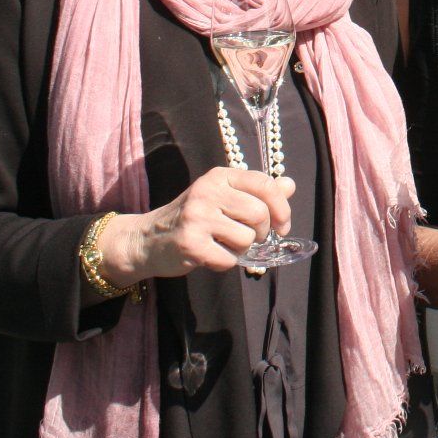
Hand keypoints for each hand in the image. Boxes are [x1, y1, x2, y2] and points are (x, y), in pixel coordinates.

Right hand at [99, 166, 295, 281]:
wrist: (147, 240)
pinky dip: (226, 262)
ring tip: (224, 244)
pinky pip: (229, 259)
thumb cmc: (193, 218)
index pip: (265, 184)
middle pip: (260, 214)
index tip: (282, 225)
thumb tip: (289, 184)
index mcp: (219, 176)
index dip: (282, 207)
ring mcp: (197, 217)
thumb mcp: (223, 197)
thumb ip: (256, 192)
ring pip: (247, 238)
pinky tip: (211, 254)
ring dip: (242, 248)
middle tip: (250, 239)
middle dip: (262, 232)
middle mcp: (207, 192)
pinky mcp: (190, 243)